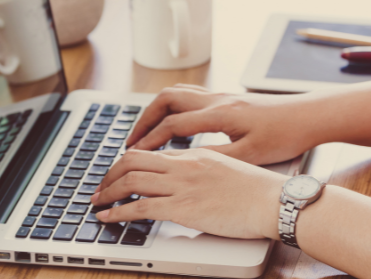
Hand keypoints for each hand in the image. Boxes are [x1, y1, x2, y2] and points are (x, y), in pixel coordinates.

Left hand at [91, 148, 286, 238]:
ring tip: (97, 202)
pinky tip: (108, 217)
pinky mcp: (184, 208)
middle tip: (99, 187)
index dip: (127, 163)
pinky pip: (141, 208)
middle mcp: (184, 166)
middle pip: (132, 160)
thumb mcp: (227, 169)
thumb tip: (187, 183)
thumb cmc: (258, 191)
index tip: (117, 174)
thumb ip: (202, 171)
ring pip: (131, 180)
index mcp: (194, 155)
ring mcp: (182, 186)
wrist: (274, 201)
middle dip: (109, 174)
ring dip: (107, 192)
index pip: (150, 152)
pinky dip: (118, 212)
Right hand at [126, 84, 322, 164]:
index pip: (173, 124)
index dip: (150, 140)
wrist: (309, 116)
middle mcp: (216, 100)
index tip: (133, 155)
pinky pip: (190, 96)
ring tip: (146, 131)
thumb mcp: (250, 154)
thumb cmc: (285, 135)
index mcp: (220, 114)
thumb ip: (215, 158)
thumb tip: (184, 163)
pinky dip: (174, 107)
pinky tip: (175, 123)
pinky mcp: (228, 99)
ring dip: (157, 110)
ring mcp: (222, 96)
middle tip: (131, 140)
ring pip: (177, 93)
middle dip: (144, 119)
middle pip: (166, 100)